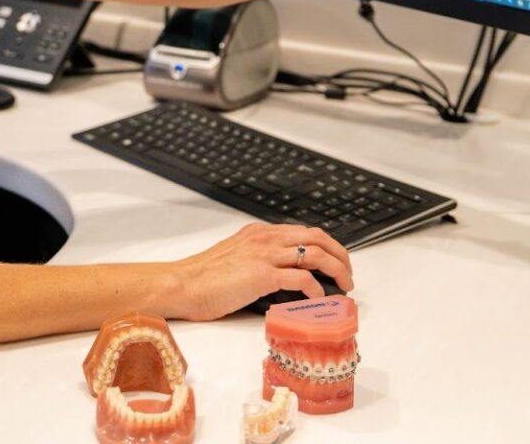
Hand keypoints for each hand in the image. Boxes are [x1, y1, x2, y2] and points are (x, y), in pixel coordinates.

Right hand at [163, 222, 354, 321]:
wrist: (181, 284)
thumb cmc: (202, 278)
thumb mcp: (235, 257)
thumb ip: (257, 258)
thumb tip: (280, 275)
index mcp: (260, 233)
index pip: (305, 231)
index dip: (328, 245)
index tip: (337, 261)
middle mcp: (265, 238)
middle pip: (318, 237)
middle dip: (341, 255)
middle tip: (348, 274)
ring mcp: (264, 254)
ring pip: (315, 254)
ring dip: (337, 270)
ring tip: (344, 286)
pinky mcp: (261, 275)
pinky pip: (300, 277)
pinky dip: (316, 288)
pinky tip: (318, 298)